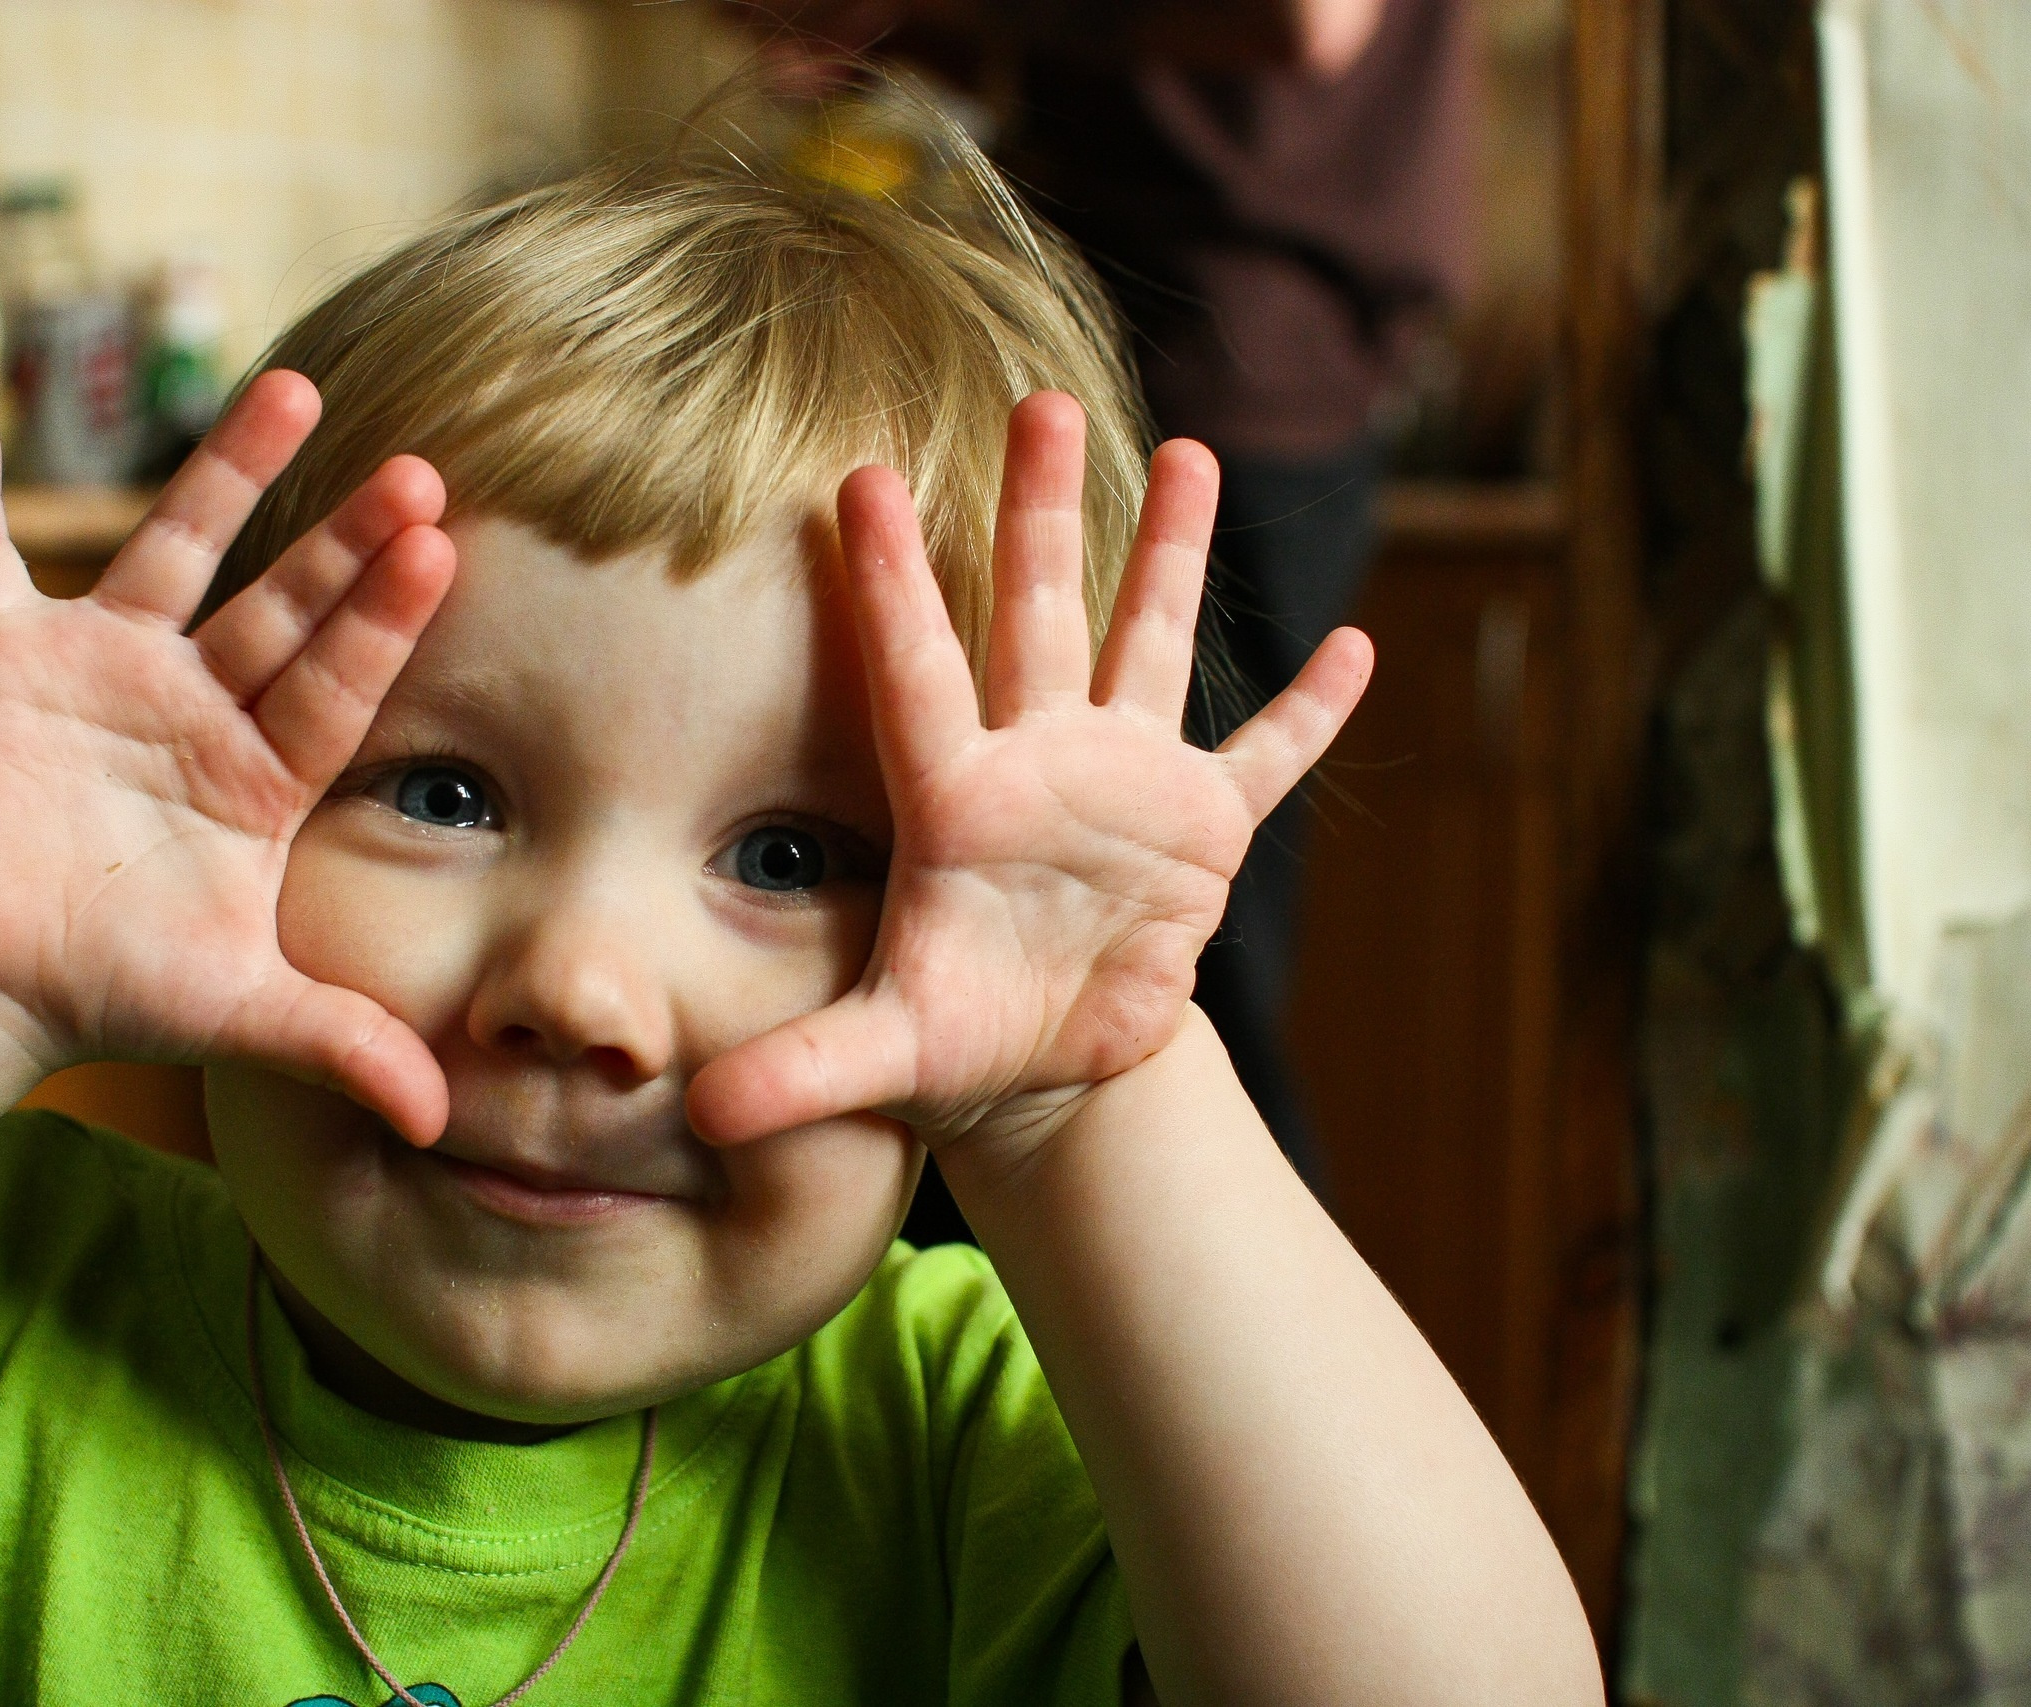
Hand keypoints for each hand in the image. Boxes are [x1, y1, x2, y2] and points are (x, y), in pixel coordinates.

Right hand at [0, 372, 455, 1140]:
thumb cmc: (116, 984)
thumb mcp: (238, 1011)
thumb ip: (339, 1046)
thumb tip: (442, 1123)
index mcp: (263, 772)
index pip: (339, 684)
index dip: (385, 623)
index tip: (443, 550)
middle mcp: (200, 702)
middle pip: (285, 603)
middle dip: (345, 540)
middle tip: (419, 468)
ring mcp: (107, 671)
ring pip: (175, 550)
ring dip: (225, 472)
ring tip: (291, 389)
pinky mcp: (3, 665)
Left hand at [686, 392, 1370, 1160]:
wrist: (1044, 1068)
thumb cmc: (954, 1045)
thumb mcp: (884, 1056)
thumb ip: (799, 1072)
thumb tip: (702, 1118)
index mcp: (956, 801)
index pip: (914, 673)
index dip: (890, 584)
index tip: (857, 482)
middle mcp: (1038, 765)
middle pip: (1036, 614)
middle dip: (1039, 513)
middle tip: (1036, 402)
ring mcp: (1125, 786)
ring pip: (1146, 646)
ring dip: (1168, 558)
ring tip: (1189, 453)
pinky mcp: (1202, 832)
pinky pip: (1264, 759)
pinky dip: (1308, 714)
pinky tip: (1357, 648)